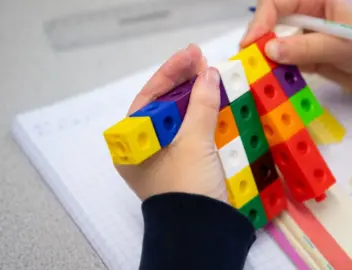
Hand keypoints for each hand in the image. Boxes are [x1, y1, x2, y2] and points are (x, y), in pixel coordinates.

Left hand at [115, 44, 227, 202]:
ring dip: (196, 98)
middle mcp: (144, 149)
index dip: (170, 73)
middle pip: (164, 107)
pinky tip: (215, 101)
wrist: (203, 231)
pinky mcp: (184, 164)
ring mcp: (165, 157)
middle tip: (203, 61)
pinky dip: (203, 117)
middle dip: (184, 83)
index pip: (149, 98)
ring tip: (210, 76)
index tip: (191, 54)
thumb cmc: (188, 185)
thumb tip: (209, 74)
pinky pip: (191, 133)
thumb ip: (201, 105)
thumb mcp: (194, 143)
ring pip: (179, 119)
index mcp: (133, 144)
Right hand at [240, 0, 351, 94]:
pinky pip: (284, 63)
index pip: (278, 2)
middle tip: (246, 61)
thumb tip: (269, 49)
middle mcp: (306, 15)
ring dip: (263, 58)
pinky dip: (275, 72)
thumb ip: (308, 47)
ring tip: (252, 75)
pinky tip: (268, 82)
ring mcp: (305, 38)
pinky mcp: (307, 58)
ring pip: (274, 44)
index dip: (261, 19)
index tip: (252, 42)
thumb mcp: (344, 45)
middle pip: (270, 22)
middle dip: (257, 39)